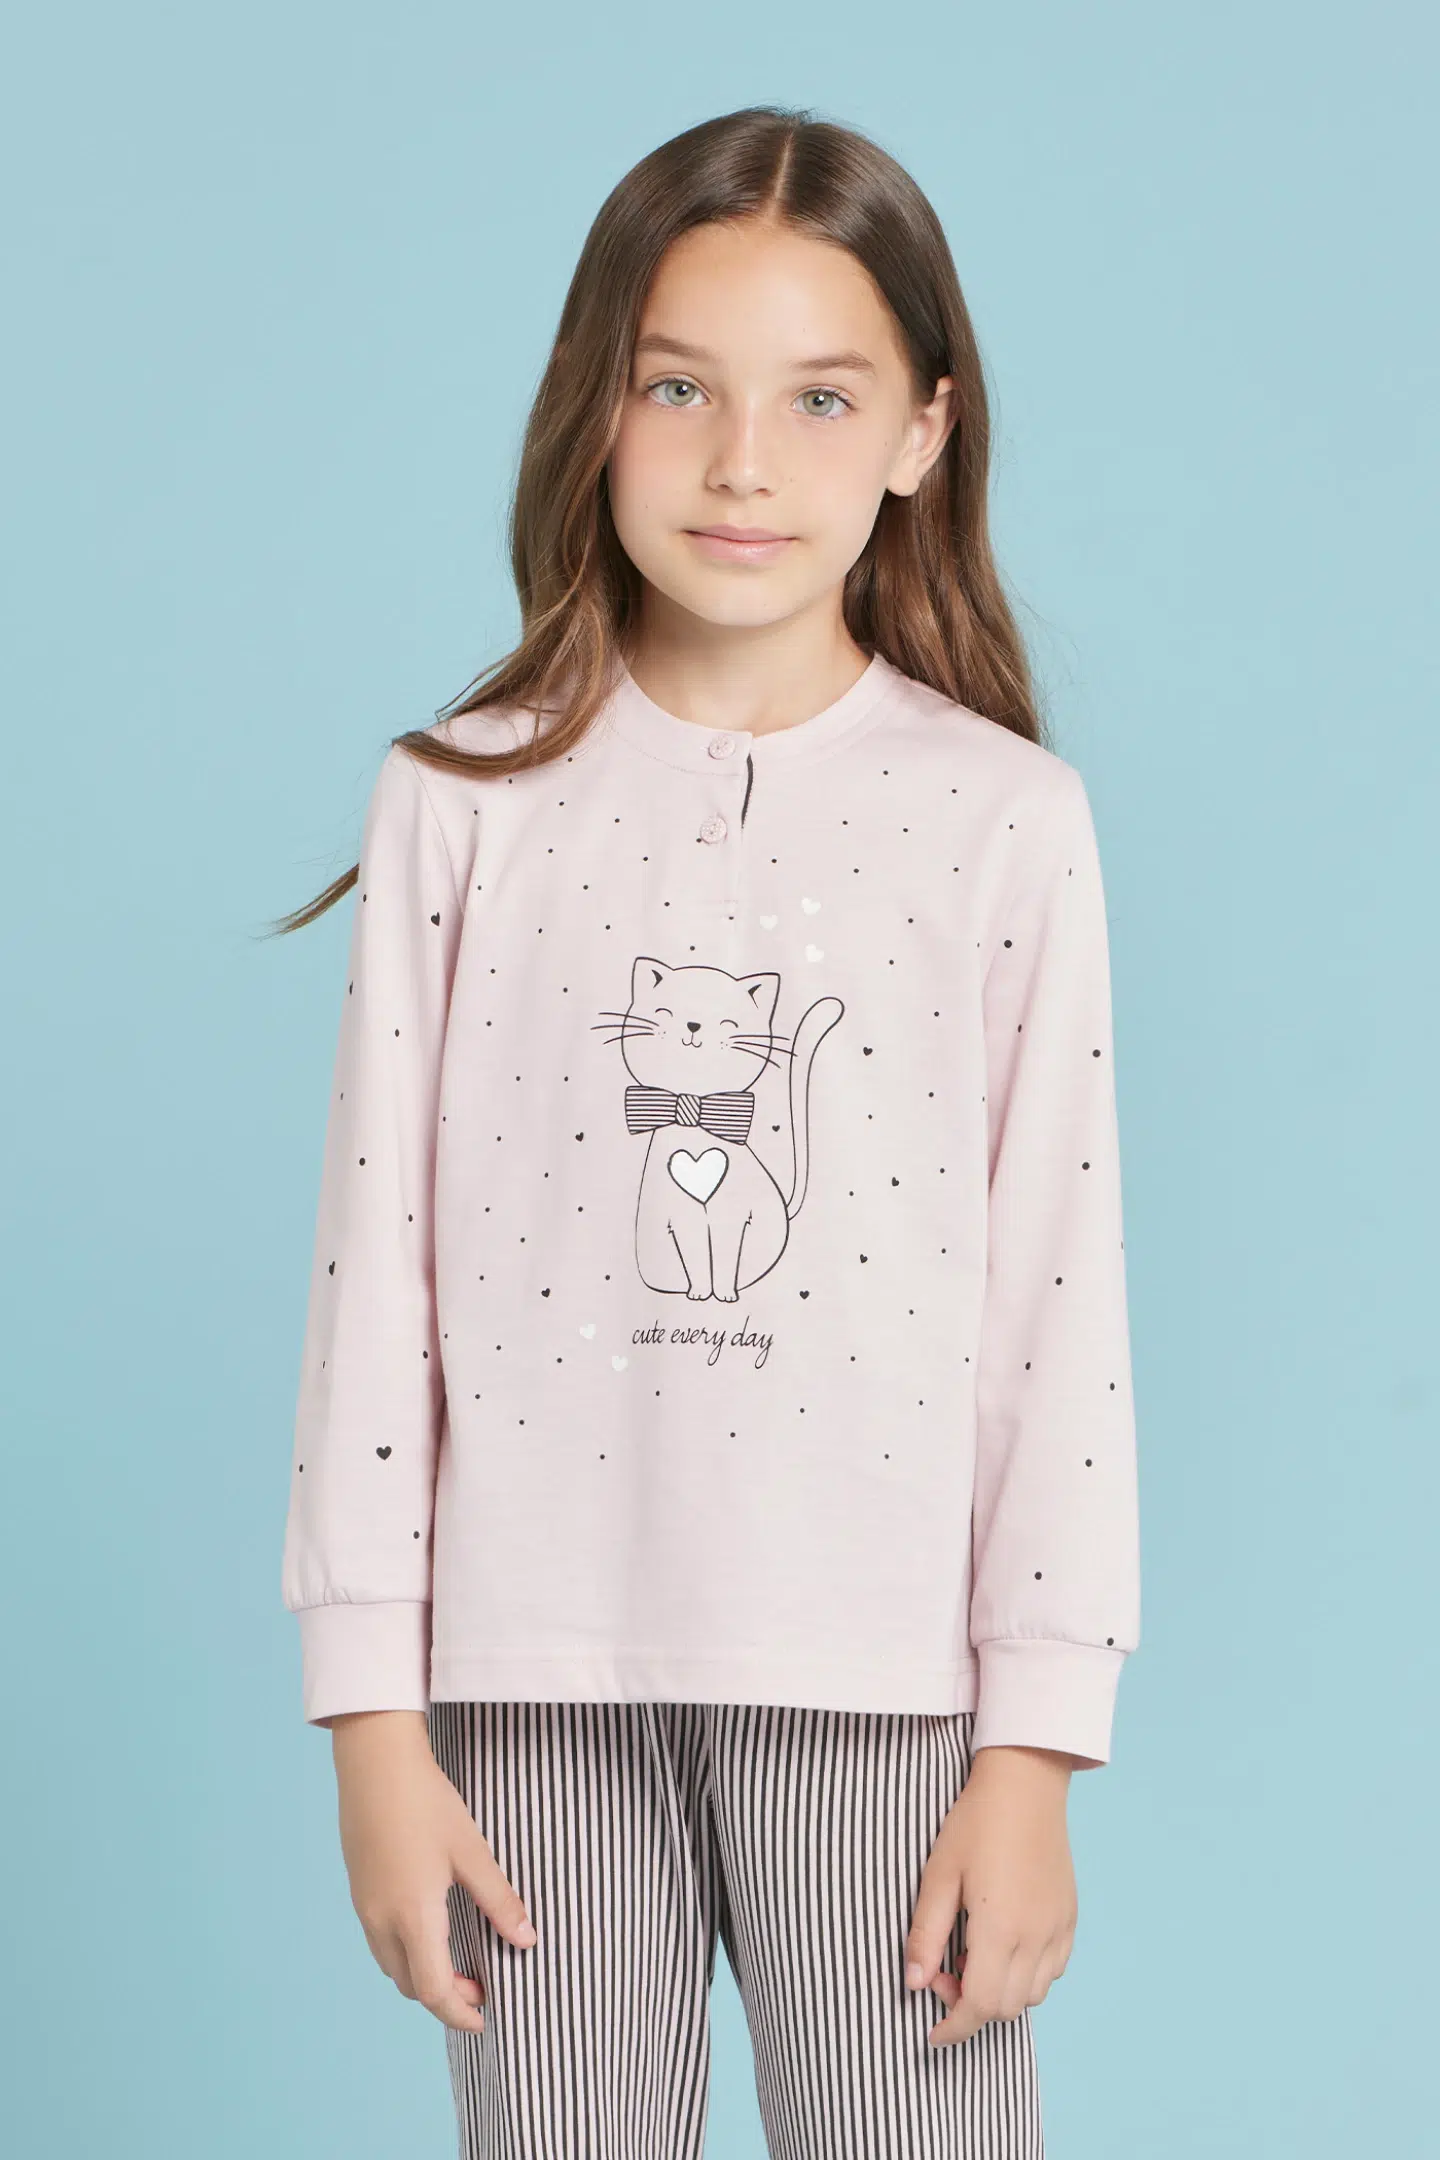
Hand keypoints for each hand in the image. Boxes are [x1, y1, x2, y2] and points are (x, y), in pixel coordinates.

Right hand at [329, 1709, 536, 2033]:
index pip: (434, 1991)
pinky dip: (407, 1953)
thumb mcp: (471, 1851)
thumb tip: (527, 1939)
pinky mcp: (359, 1890)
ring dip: (424, 1976)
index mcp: (413, 1916)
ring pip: (392, 1965)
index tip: (487, 2016)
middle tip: (482, 1984)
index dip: (461, 2013)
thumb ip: (499, 1900)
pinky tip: (431, 1929)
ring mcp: (365, 1906)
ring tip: (459, 1962)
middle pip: (411, 1986)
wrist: (375, 1761)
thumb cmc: (426, 1801)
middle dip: (446, 1997)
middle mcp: (382, 1920)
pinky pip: (380, 1941)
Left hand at [903, 1745, 1077, 2046]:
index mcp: (1001, 1928)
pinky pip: (1053, 1970)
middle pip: (1006, 2007)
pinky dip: (1027, 1976)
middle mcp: (1037, 1936)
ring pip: (1032, 1994)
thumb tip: (914, 1984)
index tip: (932, 2034)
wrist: (1025, 1783)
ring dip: (1000, 1993)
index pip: (979, 2005)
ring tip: (972, 1955)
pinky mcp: (1070, 1917)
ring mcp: (1058, 1928)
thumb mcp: (938, 1875)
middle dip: (970, 2007)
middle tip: (943, 1972)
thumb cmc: (975, 1823)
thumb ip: (925, 1934)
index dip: (953, 2028)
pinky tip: (1004, 1945)